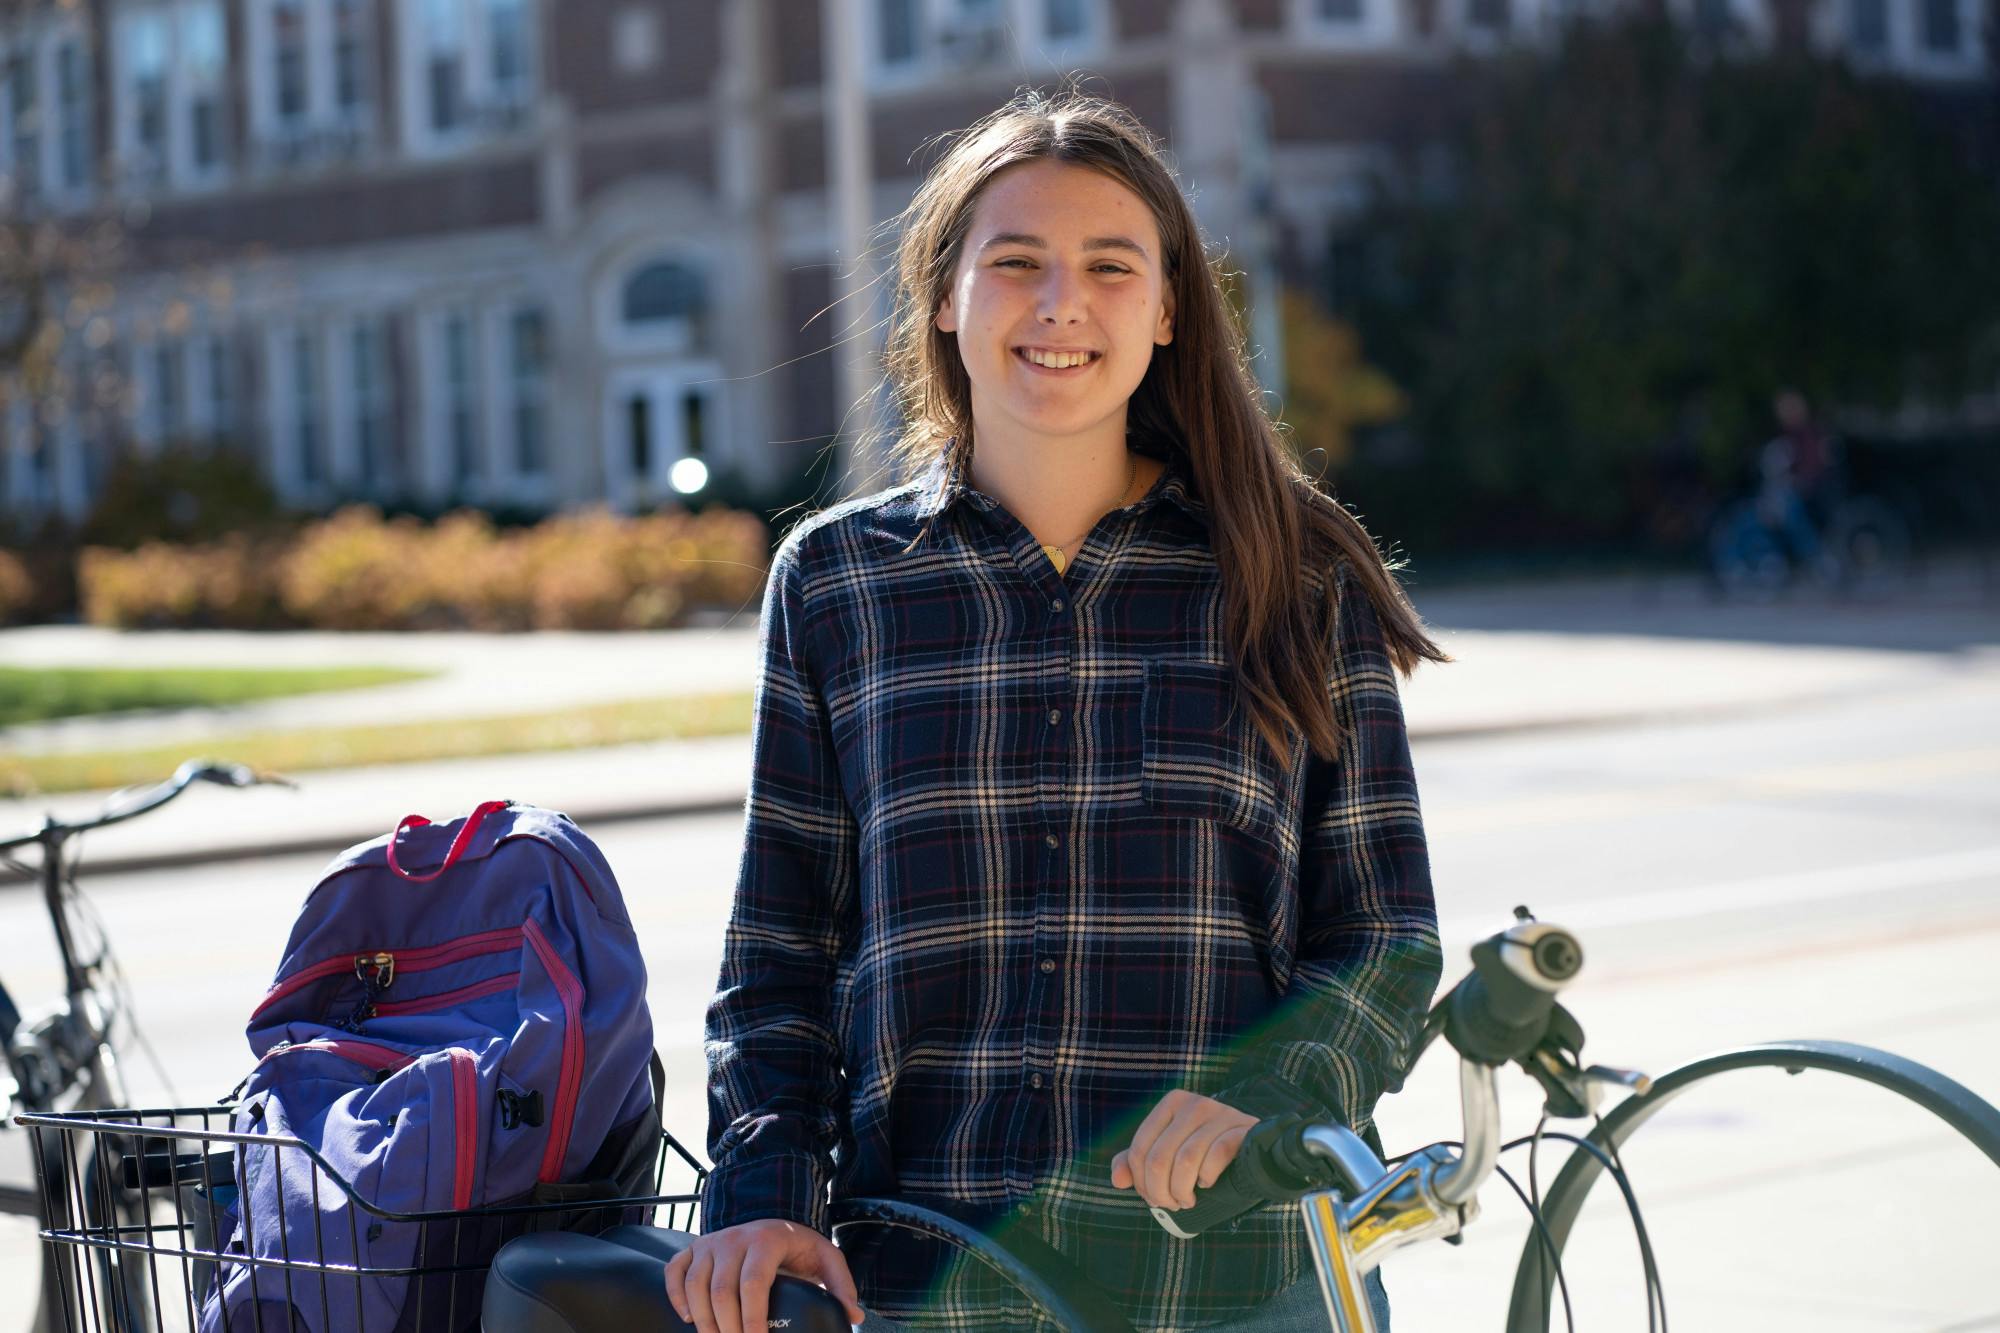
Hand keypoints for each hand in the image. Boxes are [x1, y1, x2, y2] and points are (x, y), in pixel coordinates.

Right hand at [663, 1217, 865, 1332]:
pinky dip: (676, 1296)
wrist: (773, 1218)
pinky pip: (675, 1271)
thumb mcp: (825, 1258)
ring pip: (696, 1284)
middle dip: (727, 1328)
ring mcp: (711, 1243)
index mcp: (767, 1241)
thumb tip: (854, 1314)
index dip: (753, 1319)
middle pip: (721, 1290)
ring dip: (703, 1320)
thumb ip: (840, 1285)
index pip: (753, 1284)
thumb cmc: (798, 1246)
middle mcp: (734, 1238)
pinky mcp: (694, 1248)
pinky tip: (690, 1318)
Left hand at [1109, 1088, 1256, 1210]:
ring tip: (1186, 1200)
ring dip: (1181, 1190)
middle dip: (1160, 1191)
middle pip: (1159, 1157)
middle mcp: (1194, 1104)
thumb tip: (1117, 1181)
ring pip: (1185, 1160)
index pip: (1140, 1148)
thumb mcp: (1169, 1152)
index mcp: (1171, 1103)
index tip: (1152, 1198)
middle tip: (1170, 1204)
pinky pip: (1216, 1156)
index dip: (1141, 1181)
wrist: (1254, 1147)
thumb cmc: (1204, 1152)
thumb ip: (1139, 1163)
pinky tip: (1206, 1184)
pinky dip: (1207, 1177)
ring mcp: (1220, 1114)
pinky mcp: (1242, 1129)